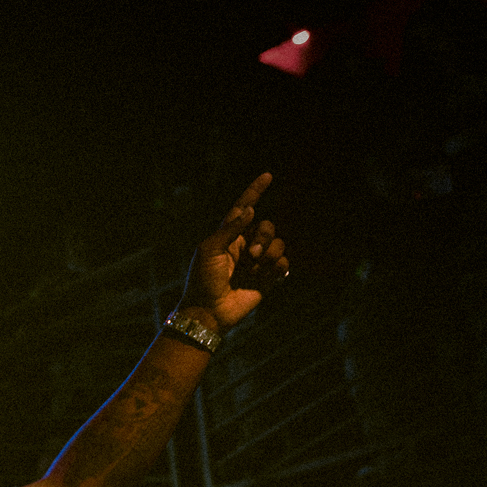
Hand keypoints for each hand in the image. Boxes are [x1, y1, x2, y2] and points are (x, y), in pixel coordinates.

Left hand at [182, 173, 289, 331]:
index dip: (255, 192)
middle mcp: (244, 246)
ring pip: (277, 243)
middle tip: (252, 254)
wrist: (209, 311)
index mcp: (228, 236)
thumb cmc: (203, 280)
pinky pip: (284, 263)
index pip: (244, 208)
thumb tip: (249, 210)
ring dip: (270, 253)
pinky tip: (267, 275)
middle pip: (266, 226)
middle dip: (263, 236)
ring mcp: (256, 262)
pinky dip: (278, 266)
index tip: (267, 175)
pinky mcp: (267, 278)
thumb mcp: (210, 250)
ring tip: (257, 267)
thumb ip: (230, 229)